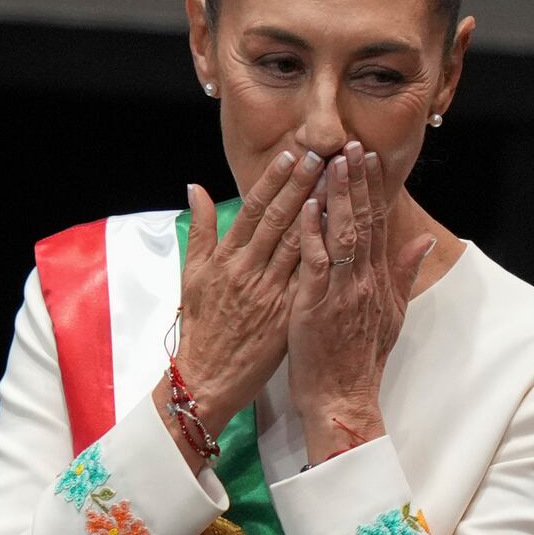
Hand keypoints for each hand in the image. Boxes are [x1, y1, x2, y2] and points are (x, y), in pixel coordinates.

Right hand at [176, 150, 321, 440]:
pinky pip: (309, 281)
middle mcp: (248, 271)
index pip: (254, 210)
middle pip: (280, 220)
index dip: (274, 181)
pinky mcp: (285, 316)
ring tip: (338, 185)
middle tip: (323, 155)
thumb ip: (200, 229)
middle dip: (302, 185)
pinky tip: (342, 235)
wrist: (207, 379)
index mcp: (226, 258)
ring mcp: (269, 293)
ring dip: (320, 212)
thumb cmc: (202, 327)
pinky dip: (325, 256)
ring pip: (299, 245)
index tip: (292, 155)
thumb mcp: (191, 275)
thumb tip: (195, 187)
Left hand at [288, 141, 432, 461]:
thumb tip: (425, 240)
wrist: (344, 398)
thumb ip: (405, 273)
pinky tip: (308, 205)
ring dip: (337, 196)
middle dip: (357, 181)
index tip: (368, 158)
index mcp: (379, 280)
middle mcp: (365, 280)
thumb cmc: (360, 360)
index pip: (379, 224)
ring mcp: (342, 291)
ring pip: (343, 233)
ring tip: (332, 161)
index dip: (374, 189)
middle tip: (351, 144)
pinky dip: (313, 231)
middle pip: (364, 221)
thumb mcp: (393, 315)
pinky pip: (317, 261)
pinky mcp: (318, 304)